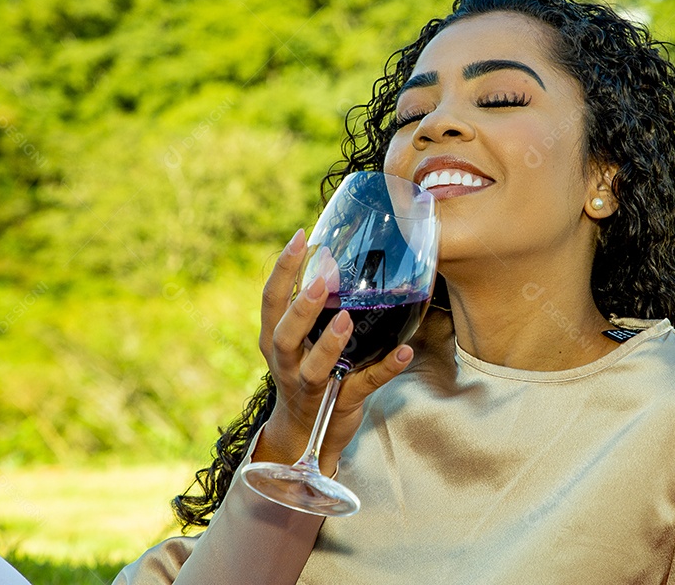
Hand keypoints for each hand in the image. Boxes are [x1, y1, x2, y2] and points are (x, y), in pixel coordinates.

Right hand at [251, 229, 413, 474]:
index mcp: (275, 340)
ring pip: (314, 367)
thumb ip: (311, 309)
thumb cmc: (305, 372)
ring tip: (346, 319)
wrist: (303, 437)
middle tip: (321, 281)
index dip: (283, 269)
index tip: (300, 237)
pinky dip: (385, 369)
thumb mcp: (298, 342)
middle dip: (301, 308)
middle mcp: (286, 363)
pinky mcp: (338, 403)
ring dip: (329, 342)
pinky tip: (404, 351)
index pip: (271, 300)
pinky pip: (363, 386)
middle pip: (283, 334)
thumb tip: (340, 259)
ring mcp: (310, 387)